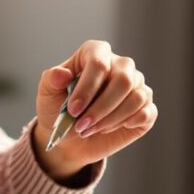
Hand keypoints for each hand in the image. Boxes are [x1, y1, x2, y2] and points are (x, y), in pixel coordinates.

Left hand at [31, 40, 157, 179]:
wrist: (69, 139)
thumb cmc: (59, 110)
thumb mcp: (48, 94)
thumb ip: (52, 80)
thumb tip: (63, 73)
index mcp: (96, 53)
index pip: (99, 63)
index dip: (87, 88)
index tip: (73, 110)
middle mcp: (121, 65)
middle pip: (123, 80)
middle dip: (101, 107)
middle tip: (81, 126)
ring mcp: (137, 85)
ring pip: (136, 98)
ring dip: (110, 119)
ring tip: (90, 129)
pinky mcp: (146, 107)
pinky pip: (146, 113)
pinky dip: (126, 124)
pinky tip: (108, 128)